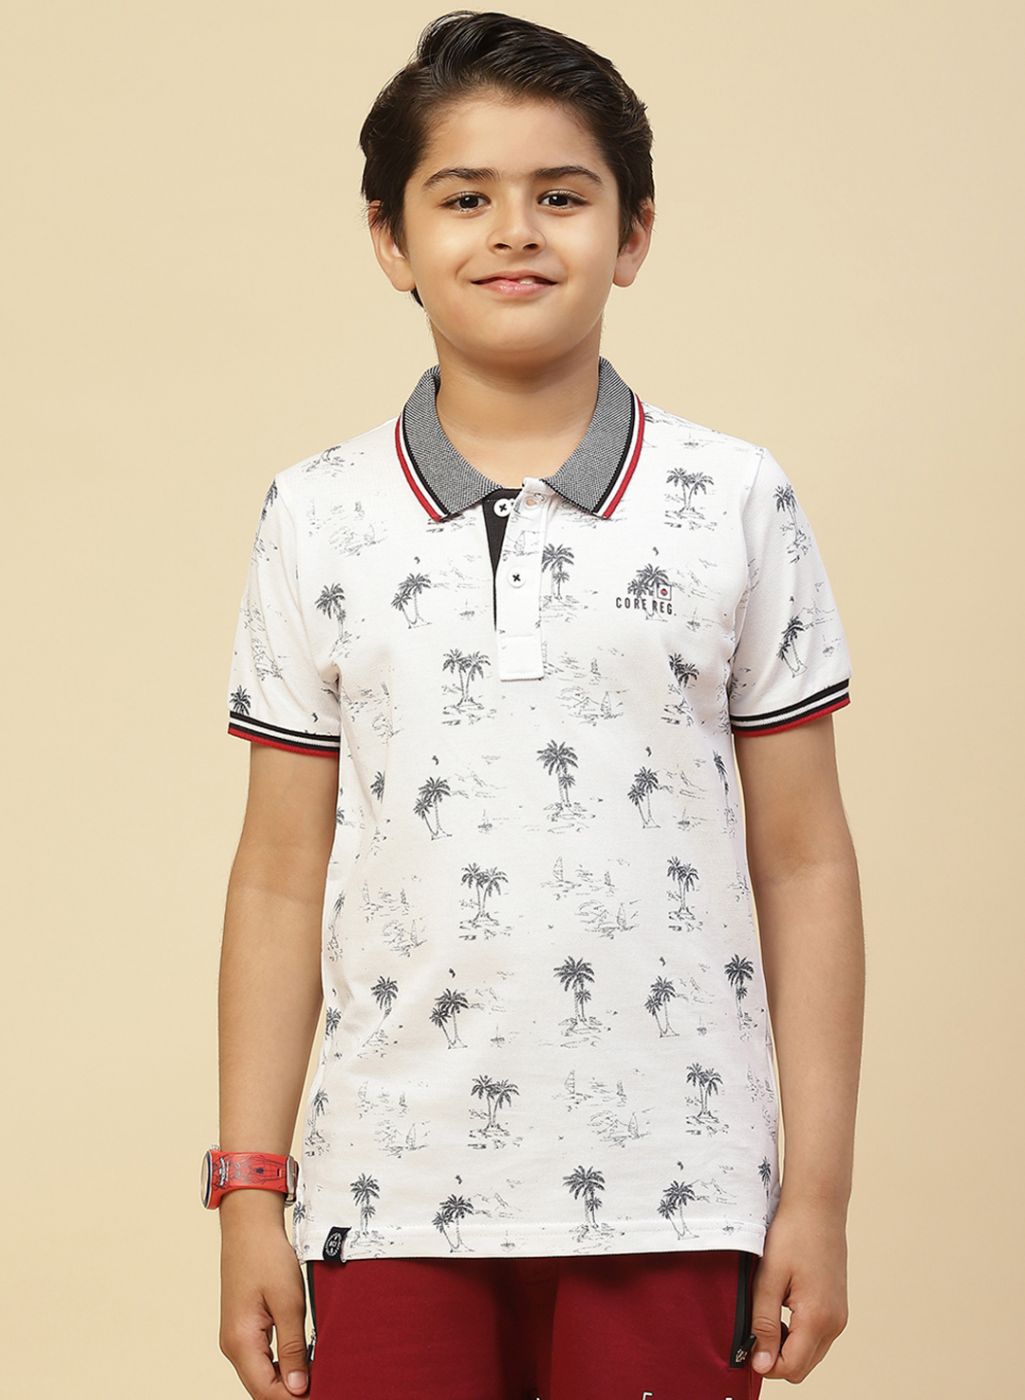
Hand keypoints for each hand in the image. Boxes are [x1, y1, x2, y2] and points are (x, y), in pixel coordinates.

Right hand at [219, 1208, 309, 1397]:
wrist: (249, 1227)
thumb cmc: (268, 1257)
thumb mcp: (289, 1302)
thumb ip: (293, 1348)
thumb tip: (299, 1388)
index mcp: (240, 1342)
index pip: (266, 1392)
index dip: (294, 1399)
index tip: (324, 1392)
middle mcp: (232, 1347)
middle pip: (262, 1389)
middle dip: (292, 1392)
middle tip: (326, 1384)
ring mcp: (235, 1339)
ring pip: (261, 1376)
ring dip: (287, 1381)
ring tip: (319, 1375)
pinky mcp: (242, 1329)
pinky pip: (260, 1360)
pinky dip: (280, 1366)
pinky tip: (303, 1360)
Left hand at [749, 1196, 848, 1382]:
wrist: (817, 1206)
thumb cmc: (791, 1236)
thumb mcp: (768, 1279)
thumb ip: (764, 1324)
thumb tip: (762, 1364)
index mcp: (818, 1319)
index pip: (791, 1368)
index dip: (765, 1363)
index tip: (747, 1343)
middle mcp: (835, 1324)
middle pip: (802, 1367)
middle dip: (776, 1356)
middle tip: (756, 1325)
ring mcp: (840, 1316)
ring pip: (811, 1354)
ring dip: (788, 1344)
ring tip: (769, 1311)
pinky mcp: (838, 1307)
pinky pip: (818, 1337)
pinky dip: (799, 1333)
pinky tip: (784, 1304)